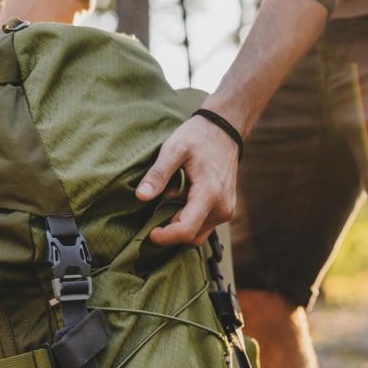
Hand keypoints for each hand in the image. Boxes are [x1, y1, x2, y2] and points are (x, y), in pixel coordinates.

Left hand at [136, 115, 239, 245]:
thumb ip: (158, 174)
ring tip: (167, 203)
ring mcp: (226, 210)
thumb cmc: (198, 137)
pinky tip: (179, 201)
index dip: (165, 236)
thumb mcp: (174, 149)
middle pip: (191, 236)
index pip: (186, 229)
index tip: (149, 232)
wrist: (224, 131)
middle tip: (152, 215)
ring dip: (179, 226)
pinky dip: (188, 220)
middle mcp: (222, 207)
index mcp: (210, 193)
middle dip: (170, 231)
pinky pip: (204, 226)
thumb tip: (141, 196)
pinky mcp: (225, 210)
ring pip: (197, 234)